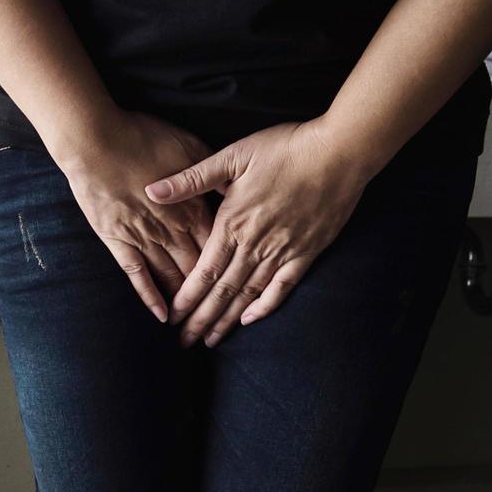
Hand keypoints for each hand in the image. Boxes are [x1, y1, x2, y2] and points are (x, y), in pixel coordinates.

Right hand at [61, 111, 216, 321]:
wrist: (96, 140)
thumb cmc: (143, 137)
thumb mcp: (190, 145)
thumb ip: (212, 171)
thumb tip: (237, 187)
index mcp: (195, 207)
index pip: (222, 247)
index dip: (235, 269)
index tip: (247, 287)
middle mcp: (173, 229)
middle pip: (200, 270)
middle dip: (213, 297)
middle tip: (225, 319)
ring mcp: (144, 238)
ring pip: (171, 277)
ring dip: (185, 303)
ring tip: (197, 324)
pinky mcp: (118, 240)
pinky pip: (138, 275)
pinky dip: (150, 297)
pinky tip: (161, 316)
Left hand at [144, 119, 371, 346]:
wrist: (340, 151)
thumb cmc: (283, 148)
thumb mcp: (231, 156)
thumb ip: (191, 179)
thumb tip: (151, 191)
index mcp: (232, 224)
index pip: (203, 272)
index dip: (186, 298)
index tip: (172, 318)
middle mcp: (255, 244)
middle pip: (223, 291)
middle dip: (201, 319)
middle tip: (184, 343)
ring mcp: (282, 250)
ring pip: (249, 294)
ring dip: (228, 319)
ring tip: (210, 340)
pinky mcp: (307, 251)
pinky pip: (283, 286)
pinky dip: (266, 305)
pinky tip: (251, 320)